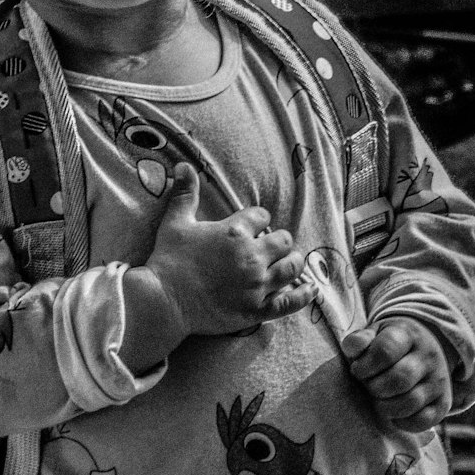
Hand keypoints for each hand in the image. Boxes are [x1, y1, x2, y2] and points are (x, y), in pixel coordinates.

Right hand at [133, 162, 309, 339]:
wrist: (164, 301)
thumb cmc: (168, 260)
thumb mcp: (176, 222)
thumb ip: (185, 193)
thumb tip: (184, 164)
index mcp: (235, 232)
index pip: (262, 217)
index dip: (258, 219)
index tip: (252, 225)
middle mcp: (251, 256)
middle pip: (283, 241)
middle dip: (278, 241)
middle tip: (270, 246)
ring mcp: (257, 285)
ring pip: (291, 267)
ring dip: (291, 262)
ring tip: (287, 262)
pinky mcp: (257, 309)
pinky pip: (290, 302)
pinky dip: (303, 295)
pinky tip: (311, 289)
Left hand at [341, 317, 453, 431]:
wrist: (426, 346)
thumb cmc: (390, 344)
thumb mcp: (374, 334)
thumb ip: (359, 340)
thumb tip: (352, 348)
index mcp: (408, 335)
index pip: (385, 351)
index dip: (365, 366)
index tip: (357, 370)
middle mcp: (428, 357)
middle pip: (399, 379)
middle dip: (375, 388)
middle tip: (368, 386)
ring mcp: (438, 380)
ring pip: (411, 401)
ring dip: (386, 407)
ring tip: (378, 400)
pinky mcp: (443, 402)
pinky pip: (424, 420)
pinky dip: (403, 422)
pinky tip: (392, 413)